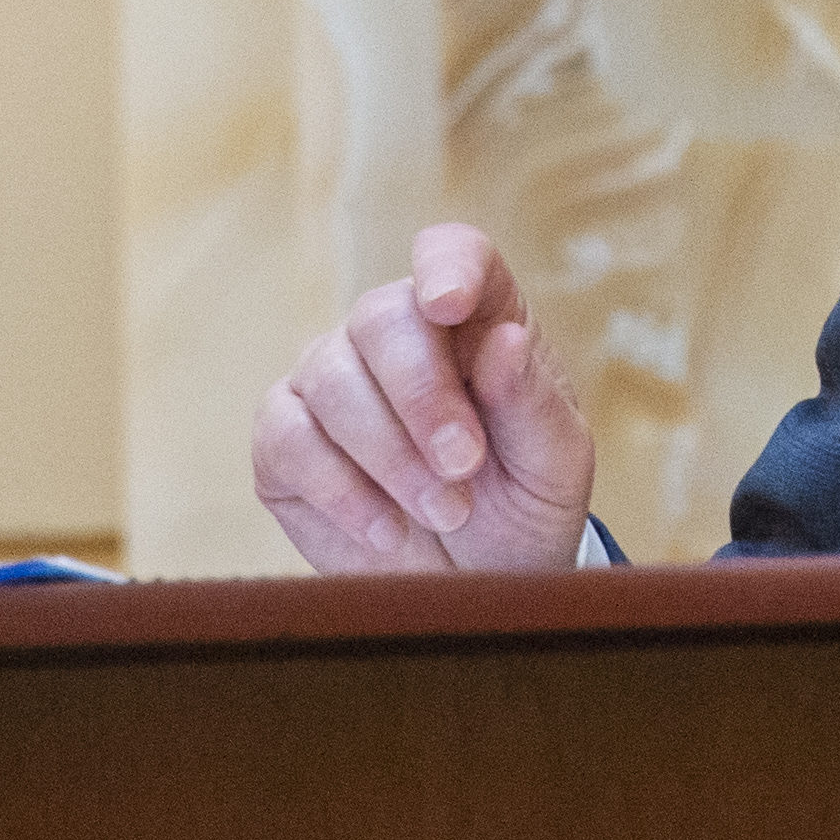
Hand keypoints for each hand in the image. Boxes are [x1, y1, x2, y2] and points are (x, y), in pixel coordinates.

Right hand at [253, 225, 598, 572]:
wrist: (478, 585)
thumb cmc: (523, 507)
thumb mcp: (554, 464)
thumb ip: (533, 402)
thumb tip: (504, 340)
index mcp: (474, 318)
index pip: (451, 254)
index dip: (446, 266)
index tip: (448, 304)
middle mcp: (395, 335)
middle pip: (380, 318)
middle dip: (422, 398)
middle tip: (463, 468)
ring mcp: (331, 380)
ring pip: (330, 379)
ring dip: (391, 456)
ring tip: (445, 511)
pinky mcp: (284, 440)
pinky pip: (287, 438)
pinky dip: (339, 489)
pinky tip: (386, 528)